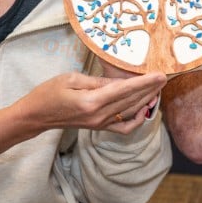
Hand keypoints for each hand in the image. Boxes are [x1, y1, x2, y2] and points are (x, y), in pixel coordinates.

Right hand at [16, 70, 166, 133]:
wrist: (36, 116)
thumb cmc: (49, 93)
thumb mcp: (71, 78)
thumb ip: (97, 81)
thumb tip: (120, 82)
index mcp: (92, 101)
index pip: (125, 90)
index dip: (144, 82)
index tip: (160, 75)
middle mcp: (99, 116)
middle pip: (131, 101)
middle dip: (150, 89)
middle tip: (165, 78)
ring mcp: (100, 124)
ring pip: (130, 113)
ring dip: (146, 101)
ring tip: (158, 89)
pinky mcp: (99, 128)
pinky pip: (124, 128)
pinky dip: (137, 120)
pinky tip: (144, 110)